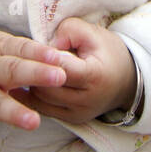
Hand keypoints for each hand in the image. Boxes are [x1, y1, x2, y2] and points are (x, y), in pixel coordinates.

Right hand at [0, 30, 66, 151]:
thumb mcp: (4, 45)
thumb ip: (30, 52)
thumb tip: (63, 56)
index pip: (21, 49)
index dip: (40, 53)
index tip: (60, 57)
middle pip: (11, 71)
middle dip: (35, 74)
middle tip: (59, 77)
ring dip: (14, 113)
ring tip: (33, 121)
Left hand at [21, 17, 135, 124]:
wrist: (126, 80)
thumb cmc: (107, 52)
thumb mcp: (92, 32)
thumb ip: (68, 31)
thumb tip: (46, 45)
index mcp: (94, 76)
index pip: (59, 68)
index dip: (44, 56)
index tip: (34, 46)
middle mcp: (87, 100)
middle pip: (46, 87)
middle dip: (33, 71)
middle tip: (25, 57)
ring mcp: (79, 113)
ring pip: (41, 100)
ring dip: (31, 83)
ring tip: (26, 68)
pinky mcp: (72, 120)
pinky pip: (43, 109)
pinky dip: (33, 95)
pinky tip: (28, 82)